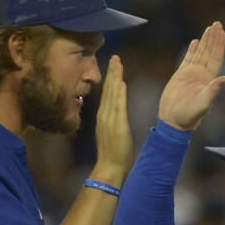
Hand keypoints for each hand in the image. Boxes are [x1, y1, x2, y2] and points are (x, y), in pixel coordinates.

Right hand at [95, 56, 132, 180]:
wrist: (109, 168)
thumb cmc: (113, 156)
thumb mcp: (111, 135)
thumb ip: (113, 123)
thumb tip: (117, 117)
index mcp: (103, 117)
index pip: (107, 94)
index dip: (110, 78)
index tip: (113, 65)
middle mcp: (104, 116)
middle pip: (107, 89)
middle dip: (111, 72)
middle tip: (115, 57)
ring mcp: (109, 120)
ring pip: (112, 94)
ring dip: (115, 77)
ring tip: (117, 62)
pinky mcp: (117, 126)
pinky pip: (118, 106)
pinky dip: (119, 93)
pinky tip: (120, 81)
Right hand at [159, 22, 224, 130]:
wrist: (173, 120)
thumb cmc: (189, 116)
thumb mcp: (203, 104)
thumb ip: (213, 91)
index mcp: (209, 80)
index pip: (216, 57)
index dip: (219, 44)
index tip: (222, 32)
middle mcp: (202, 75)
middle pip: (210, 52)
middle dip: (213, 38)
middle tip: (217, 23)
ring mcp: (192, 74)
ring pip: (200, 53)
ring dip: (205, 40)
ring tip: (209, 28)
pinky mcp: (181, 75)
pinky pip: (188, 59)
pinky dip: (192, 49)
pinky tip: (196, 41)